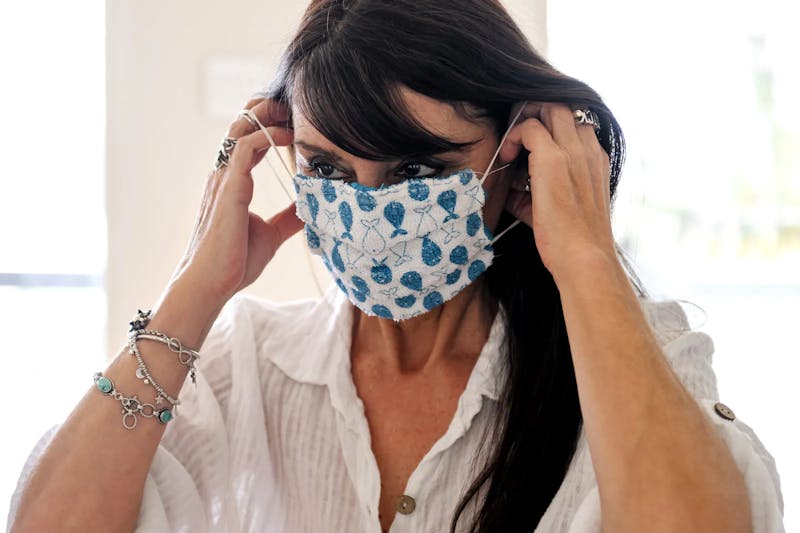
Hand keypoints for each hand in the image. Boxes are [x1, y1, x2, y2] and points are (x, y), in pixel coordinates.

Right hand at [169, 96, 302, 306]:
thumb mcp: (271, 234)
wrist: (212, 283)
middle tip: (296, 107)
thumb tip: (309, 209)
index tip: (297, 123)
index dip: (271, 127)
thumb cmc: (234, 262)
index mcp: (232, 182)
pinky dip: (267, 135)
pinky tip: (289, 138)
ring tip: (293, 111)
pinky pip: (245, 147)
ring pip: (240, 128)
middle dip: (268, 110)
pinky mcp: (229, 187)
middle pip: (241, 125)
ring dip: (268, 114)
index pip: (249, 141)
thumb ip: (288, 218)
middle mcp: (224, 174)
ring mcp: (223, 178)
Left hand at [500, 102, 616, 281]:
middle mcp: (587, 150)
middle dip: (535, 110)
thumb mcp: (555, 208)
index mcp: (595, 159)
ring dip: (524, 117)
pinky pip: (529, 127)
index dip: (549, 122)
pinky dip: (513, 136)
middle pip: (563, 104)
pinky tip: (507, 157)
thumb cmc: (570, 242)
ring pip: (549, 106)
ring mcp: (573, 152)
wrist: (584, 259)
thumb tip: (511, 188)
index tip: (528, 139)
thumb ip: (535, 192)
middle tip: (516, 133)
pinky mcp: (553, 160)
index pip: (575, 119)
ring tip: (511, 144)